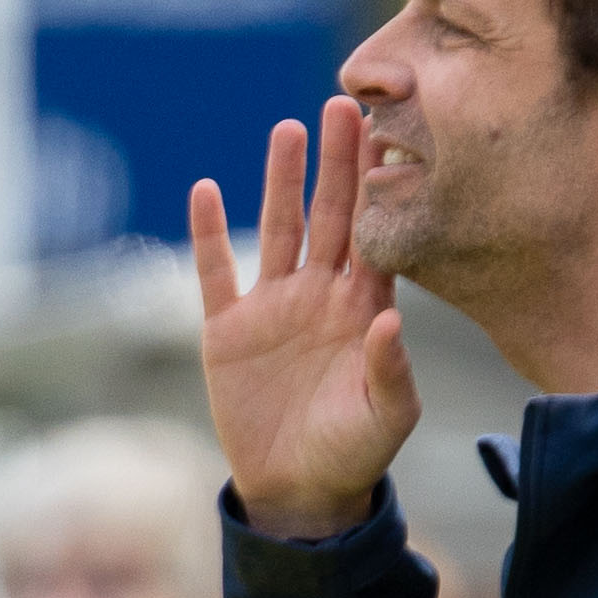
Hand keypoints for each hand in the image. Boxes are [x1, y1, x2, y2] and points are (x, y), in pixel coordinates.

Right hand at [191, 99, 422, 542]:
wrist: (299, 493)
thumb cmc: (354, 453)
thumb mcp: (386, 416)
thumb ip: (391, 367)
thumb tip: (389, 316)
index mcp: (363, 307)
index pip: (373, 234)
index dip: (378, 188)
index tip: (386, 135)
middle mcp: (320, 295)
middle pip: (327, 215)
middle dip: (335, 163)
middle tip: (342, 104)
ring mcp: (273, 308)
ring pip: (277, 229)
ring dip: (281, 181)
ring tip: (287, 131)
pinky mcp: (228, 330)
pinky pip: (216, 273)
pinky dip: (208, 234)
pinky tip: (206, 190)